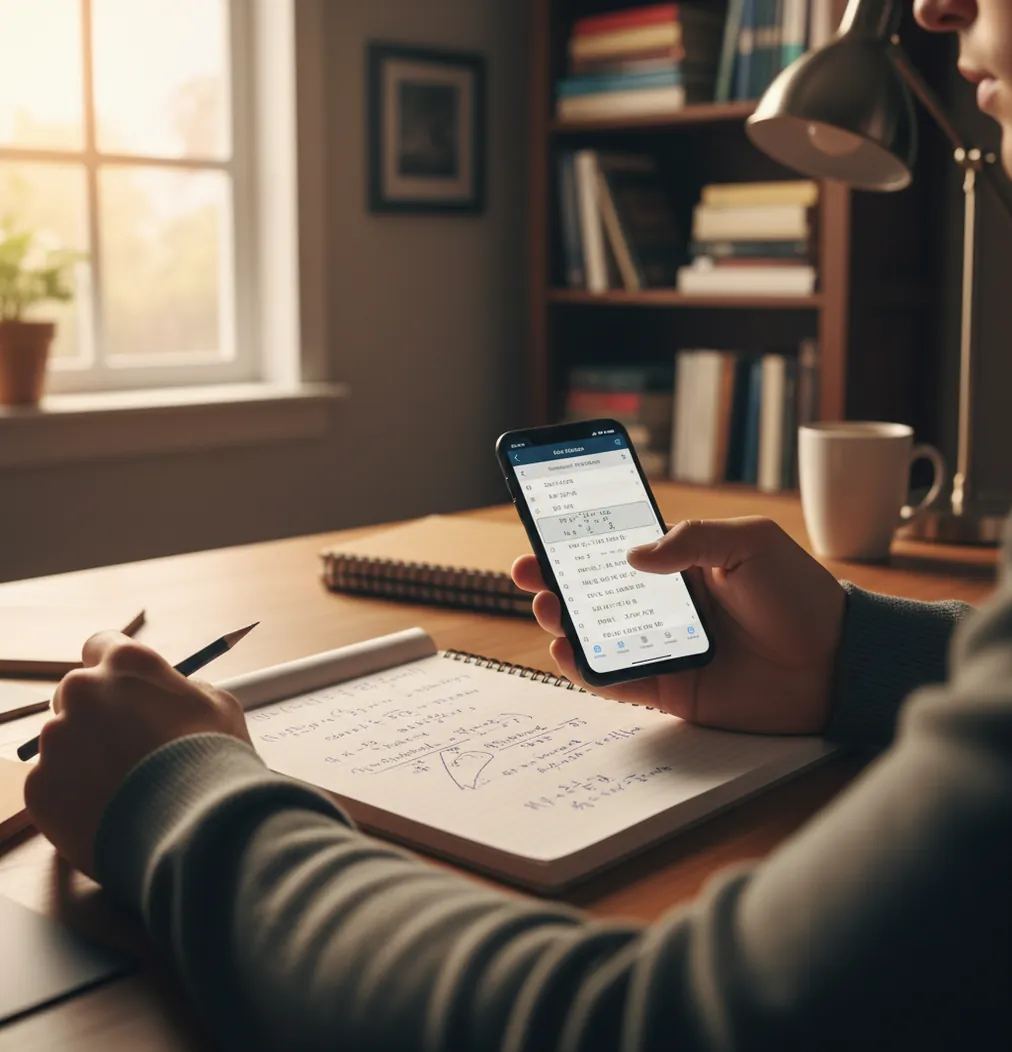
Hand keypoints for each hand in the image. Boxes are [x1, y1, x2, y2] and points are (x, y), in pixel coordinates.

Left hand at [25, 632, 249, 877]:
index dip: (117, 670)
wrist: (195, 827)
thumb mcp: (219, 706)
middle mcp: (81, 692)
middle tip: (131, 745)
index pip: (101, 644)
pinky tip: (112, 808)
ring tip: (127, 786)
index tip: (128, 690)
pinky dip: (76, 795)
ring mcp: (55, 740)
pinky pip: (54, 784)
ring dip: (87, 756)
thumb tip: (173, 696)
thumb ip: (186, 691)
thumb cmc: (214, 759)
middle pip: (77, 693)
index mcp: (125, 664)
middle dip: (99, 714)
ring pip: (65, 741)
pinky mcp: (39, 786)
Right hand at [512, 517, 845, 735]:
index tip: (543, 529)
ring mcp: (665, 648)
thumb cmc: (800, 594)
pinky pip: (618, 681)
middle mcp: (666, 606)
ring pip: (599, 636)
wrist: (836, 662)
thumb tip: (630, 556)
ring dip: (564, 622)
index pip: (617, 551)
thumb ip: (690, 539)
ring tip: (548, 607)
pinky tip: (567, 650)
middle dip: (555, 581)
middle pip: (596, 594)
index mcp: (681, 566)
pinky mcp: (672, 688)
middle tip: (527, 571)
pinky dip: (587, 669)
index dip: (578, 542)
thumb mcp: (750, 542)